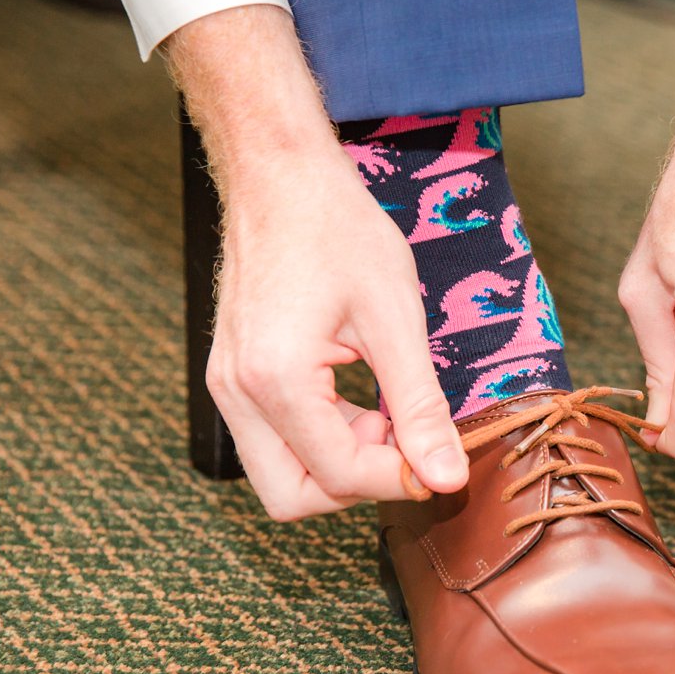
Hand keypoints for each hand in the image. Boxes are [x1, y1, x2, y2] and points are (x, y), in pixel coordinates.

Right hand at [168, 5, 466, 519]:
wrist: (283, 176)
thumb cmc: (340, 231)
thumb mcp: (396, 320)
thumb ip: (420, 408)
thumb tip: (446, 476)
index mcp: (275, 379)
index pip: (338, 476)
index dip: (399, 480)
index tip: (442, 459)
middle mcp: (237, 392)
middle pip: (291, 497)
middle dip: (356, 486)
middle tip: (404, 441)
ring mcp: (228, 386)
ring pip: (281, 475)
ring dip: (341, 462)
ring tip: (387, 411)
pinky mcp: (236, 377)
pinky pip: (277, 440)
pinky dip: (324, 438)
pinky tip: (363, 399)